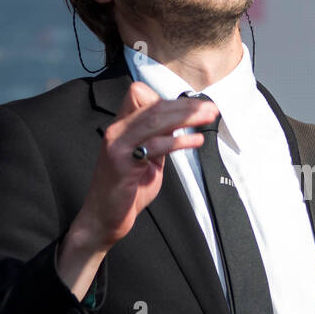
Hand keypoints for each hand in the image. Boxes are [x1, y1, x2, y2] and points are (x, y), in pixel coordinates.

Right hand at [57, 83, 217, 292]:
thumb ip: (159, 139)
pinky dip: (179, 141)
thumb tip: (180, 122)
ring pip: (155, 120)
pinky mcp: (122, 162)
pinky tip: (196, 142)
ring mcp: (117, 145)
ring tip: (207, 118)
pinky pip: (155, 145)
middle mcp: (116, 131)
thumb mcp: (147, 159)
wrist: (104, 218)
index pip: (141, 95)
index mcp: (121, 127)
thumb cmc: (126, 191)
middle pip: (154, 106)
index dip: (168, 100)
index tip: (192, 107)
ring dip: (186, 117)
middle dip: (186, 106)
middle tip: (210, 109)